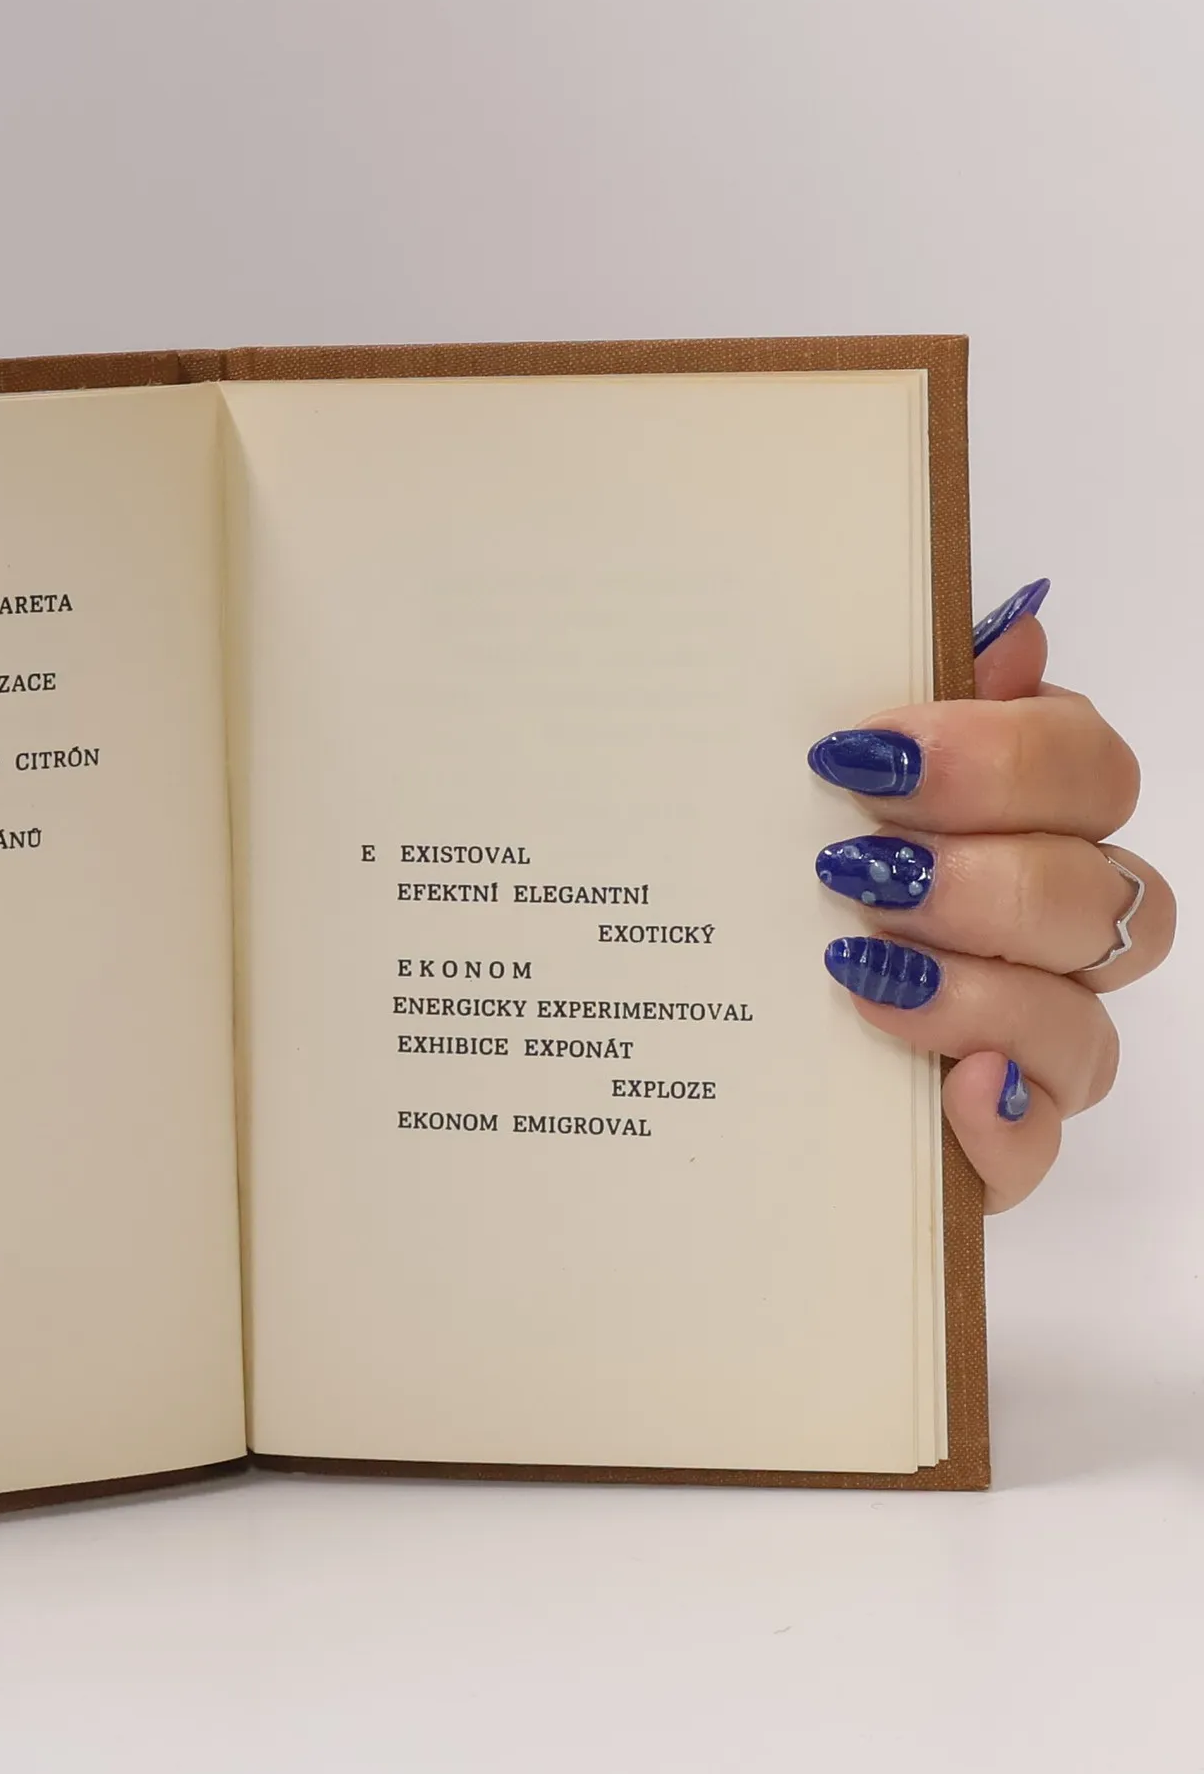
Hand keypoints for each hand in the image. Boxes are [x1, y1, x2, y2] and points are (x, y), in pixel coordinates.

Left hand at [808, 580, 1173, 1212]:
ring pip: (1086, 1020)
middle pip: (1106, 890)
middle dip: (987, 875)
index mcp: (1012, 827)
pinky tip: (949, 1090)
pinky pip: (1038, 1144)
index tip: (863, 756)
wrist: (667, 1040)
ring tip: (858, 970)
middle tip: (859, 872)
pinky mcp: (989, 1143)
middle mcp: (1041, 935)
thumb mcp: (785, 793)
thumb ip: (900, 717)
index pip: (1085, 766)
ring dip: (982, 989)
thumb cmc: (746, 890)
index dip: (1000, 753)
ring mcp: (1026, 1045)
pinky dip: (1001, 1122)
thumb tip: (1008, 630)